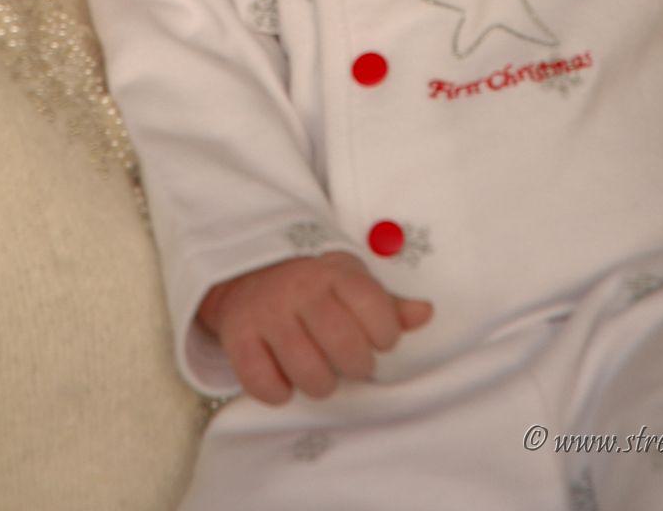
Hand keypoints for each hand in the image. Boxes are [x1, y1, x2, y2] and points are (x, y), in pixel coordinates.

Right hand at [196, 252, 431, 405]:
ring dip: (320, 383)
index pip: (375, 309)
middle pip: (345, 346)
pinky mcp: (237, 336)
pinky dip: (278, 392)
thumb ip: (388, 303)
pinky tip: (283, 376)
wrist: (244, 271)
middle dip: (357, 365)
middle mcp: (299, 288)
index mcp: (334, 272)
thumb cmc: (312, 284)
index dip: (385, 335)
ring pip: (309, 373)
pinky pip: (265, 384)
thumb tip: (426, 313)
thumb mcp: (350, 281)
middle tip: (350, 361)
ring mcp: (266, 312)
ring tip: (318, 370)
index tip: (378, 339)